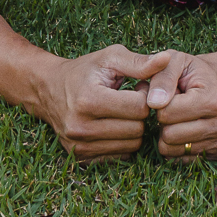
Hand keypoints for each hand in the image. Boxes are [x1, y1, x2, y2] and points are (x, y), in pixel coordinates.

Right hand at [38, 45, 171, 162]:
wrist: (48, 89)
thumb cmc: (84, 71)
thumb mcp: (110, 58)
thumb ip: (139, 62)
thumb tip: (168, 59)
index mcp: (88, 100)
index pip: (139, 108)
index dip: (145, 95)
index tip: (137, 87)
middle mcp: (81, 127)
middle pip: (137, 130)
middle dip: (140, 114)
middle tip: (130, 100)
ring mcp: (79, 145)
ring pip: (132, 146)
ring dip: (133, 129)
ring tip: (123, 111)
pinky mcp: (81, 157)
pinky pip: (121, 156)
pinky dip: (123, 141)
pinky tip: (114, 125)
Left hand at [145, 52, 216, 163]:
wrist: (212, 81)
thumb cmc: (189, 70)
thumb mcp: (174, 61)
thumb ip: (161, 78)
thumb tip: (153, 103)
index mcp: (214, 100)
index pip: (167, 113)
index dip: (158, 102)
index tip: (167, 92)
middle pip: (169, 135)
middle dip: (162, 120)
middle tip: (171, 106)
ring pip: (172, 150)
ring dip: (166, 133)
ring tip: (176, 116)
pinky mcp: (216, 153)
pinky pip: (179, 160)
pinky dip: (175, 145)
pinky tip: (182, 128)